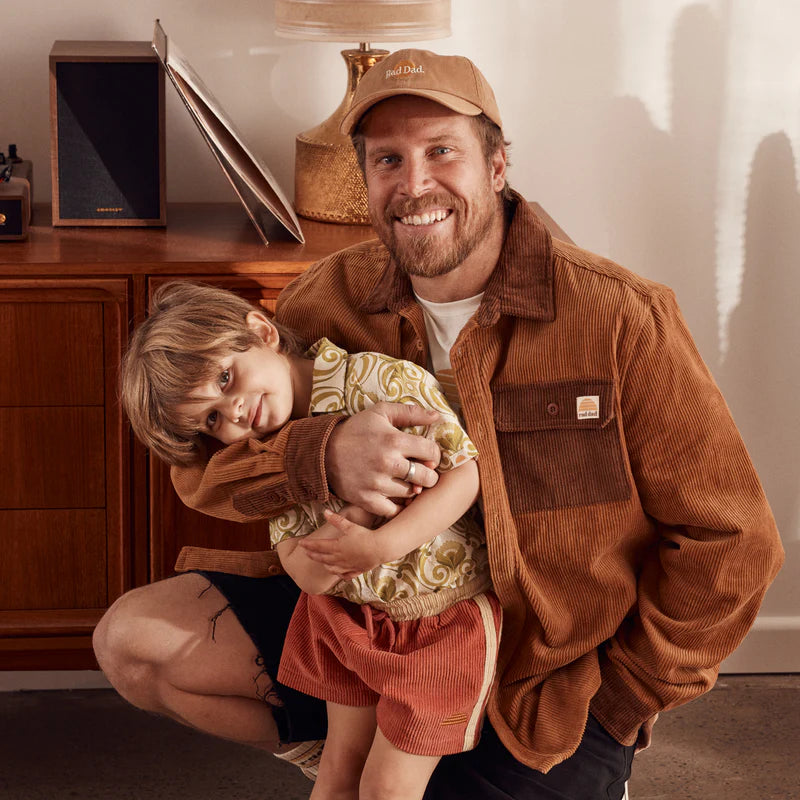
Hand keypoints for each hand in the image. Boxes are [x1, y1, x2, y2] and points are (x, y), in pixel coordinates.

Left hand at [300, 509, 382, 579]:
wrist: (379, 548)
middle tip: (306, 552)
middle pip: (322, 557)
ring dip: (324, 564)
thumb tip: (325, 512)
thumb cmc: (365, 536)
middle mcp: (339, 558)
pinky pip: (344, 574)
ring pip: (331, 568)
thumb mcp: (350, 526)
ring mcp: (347, 566)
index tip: (301, 543)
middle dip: (313, 554)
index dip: (308, 544)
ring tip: (321, 562)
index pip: (318, 546)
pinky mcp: (355, 570)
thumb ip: (336, 519)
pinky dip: (339, 573)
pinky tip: (338, 572)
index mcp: (336, 547)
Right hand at [325, 402, 440, 516]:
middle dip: (428, 474)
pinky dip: (396, 506)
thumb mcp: (380, 413)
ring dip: (411, 489)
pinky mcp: (367, 500)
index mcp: (394, 440)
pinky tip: (394, 495)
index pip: (432, 452)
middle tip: (421, 471)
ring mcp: (378, 484)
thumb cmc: (355, 430)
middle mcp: (388, 463)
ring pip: (411, 494)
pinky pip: (393, 510)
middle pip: (427, 477)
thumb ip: (410, 412)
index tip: (427, 456)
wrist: (322, 451)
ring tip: (405, 481)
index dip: (434, 454)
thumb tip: (436, 416)